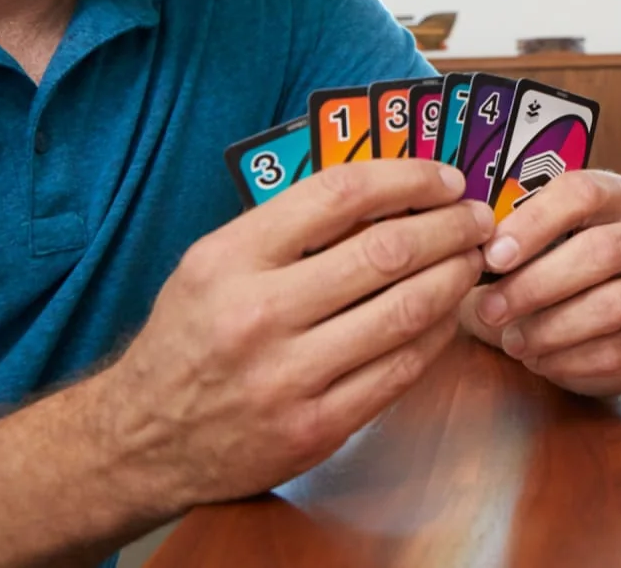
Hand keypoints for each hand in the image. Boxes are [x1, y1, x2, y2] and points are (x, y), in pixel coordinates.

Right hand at [97, 161, 489, 510]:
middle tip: (479, 220)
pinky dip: (439, 333)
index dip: (409, 179)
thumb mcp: (214, 264)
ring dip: (456, 277)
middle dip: (451, 228)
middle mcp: (256, 315)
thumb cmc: (192, 337)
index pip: (341, 195)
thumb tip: (394, 190)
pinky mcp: (315, 428)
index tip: (446, 180)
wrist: (141, 442)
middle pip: (387, 251)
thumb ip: (291, 228)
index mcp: (229, 260)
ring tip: (474, 261)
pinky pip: (402, 369)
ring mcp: (287, 378)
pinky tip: (449, 313)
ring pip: (406, 310)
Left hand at [464, 171, 620, 397]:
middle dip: (537, 283)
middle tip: (490, 309)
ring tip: (512, 341)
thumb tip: (471, 249)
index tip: (492, 256)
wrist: (592, 326)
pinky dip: (572, 360)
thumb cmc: (554, 274)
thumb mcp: (532, 246)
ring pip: (616, 303)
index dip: (535, 223)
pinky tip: (540, 361)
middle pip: (602, 250)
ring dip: (554, 327)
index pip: (584, 193)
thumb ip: (507, 240)